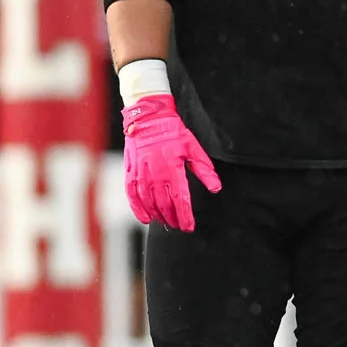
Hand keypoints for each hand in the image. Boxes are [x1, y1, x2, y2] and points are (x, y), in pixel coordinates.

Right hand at [121, 94, 220, 231]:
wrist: (148, 118)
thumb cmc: (173, 132)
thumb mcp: (193, 148)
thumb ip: (204, 170)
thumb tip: (216, 188)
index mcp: (173, 169)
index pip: (181, 200)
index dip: (185, 216)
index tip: (189, 227)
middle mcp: (155, 174)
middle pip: (165, 204)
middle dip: (173, 218)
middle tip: (180, 226)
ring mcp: (141, 174)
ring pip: (149, 203)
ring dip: (158, 216)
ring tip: (167, 223)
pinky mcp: (130, 172)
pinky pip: (132, 196)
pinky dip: (138, 209)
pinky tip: (145, 219)